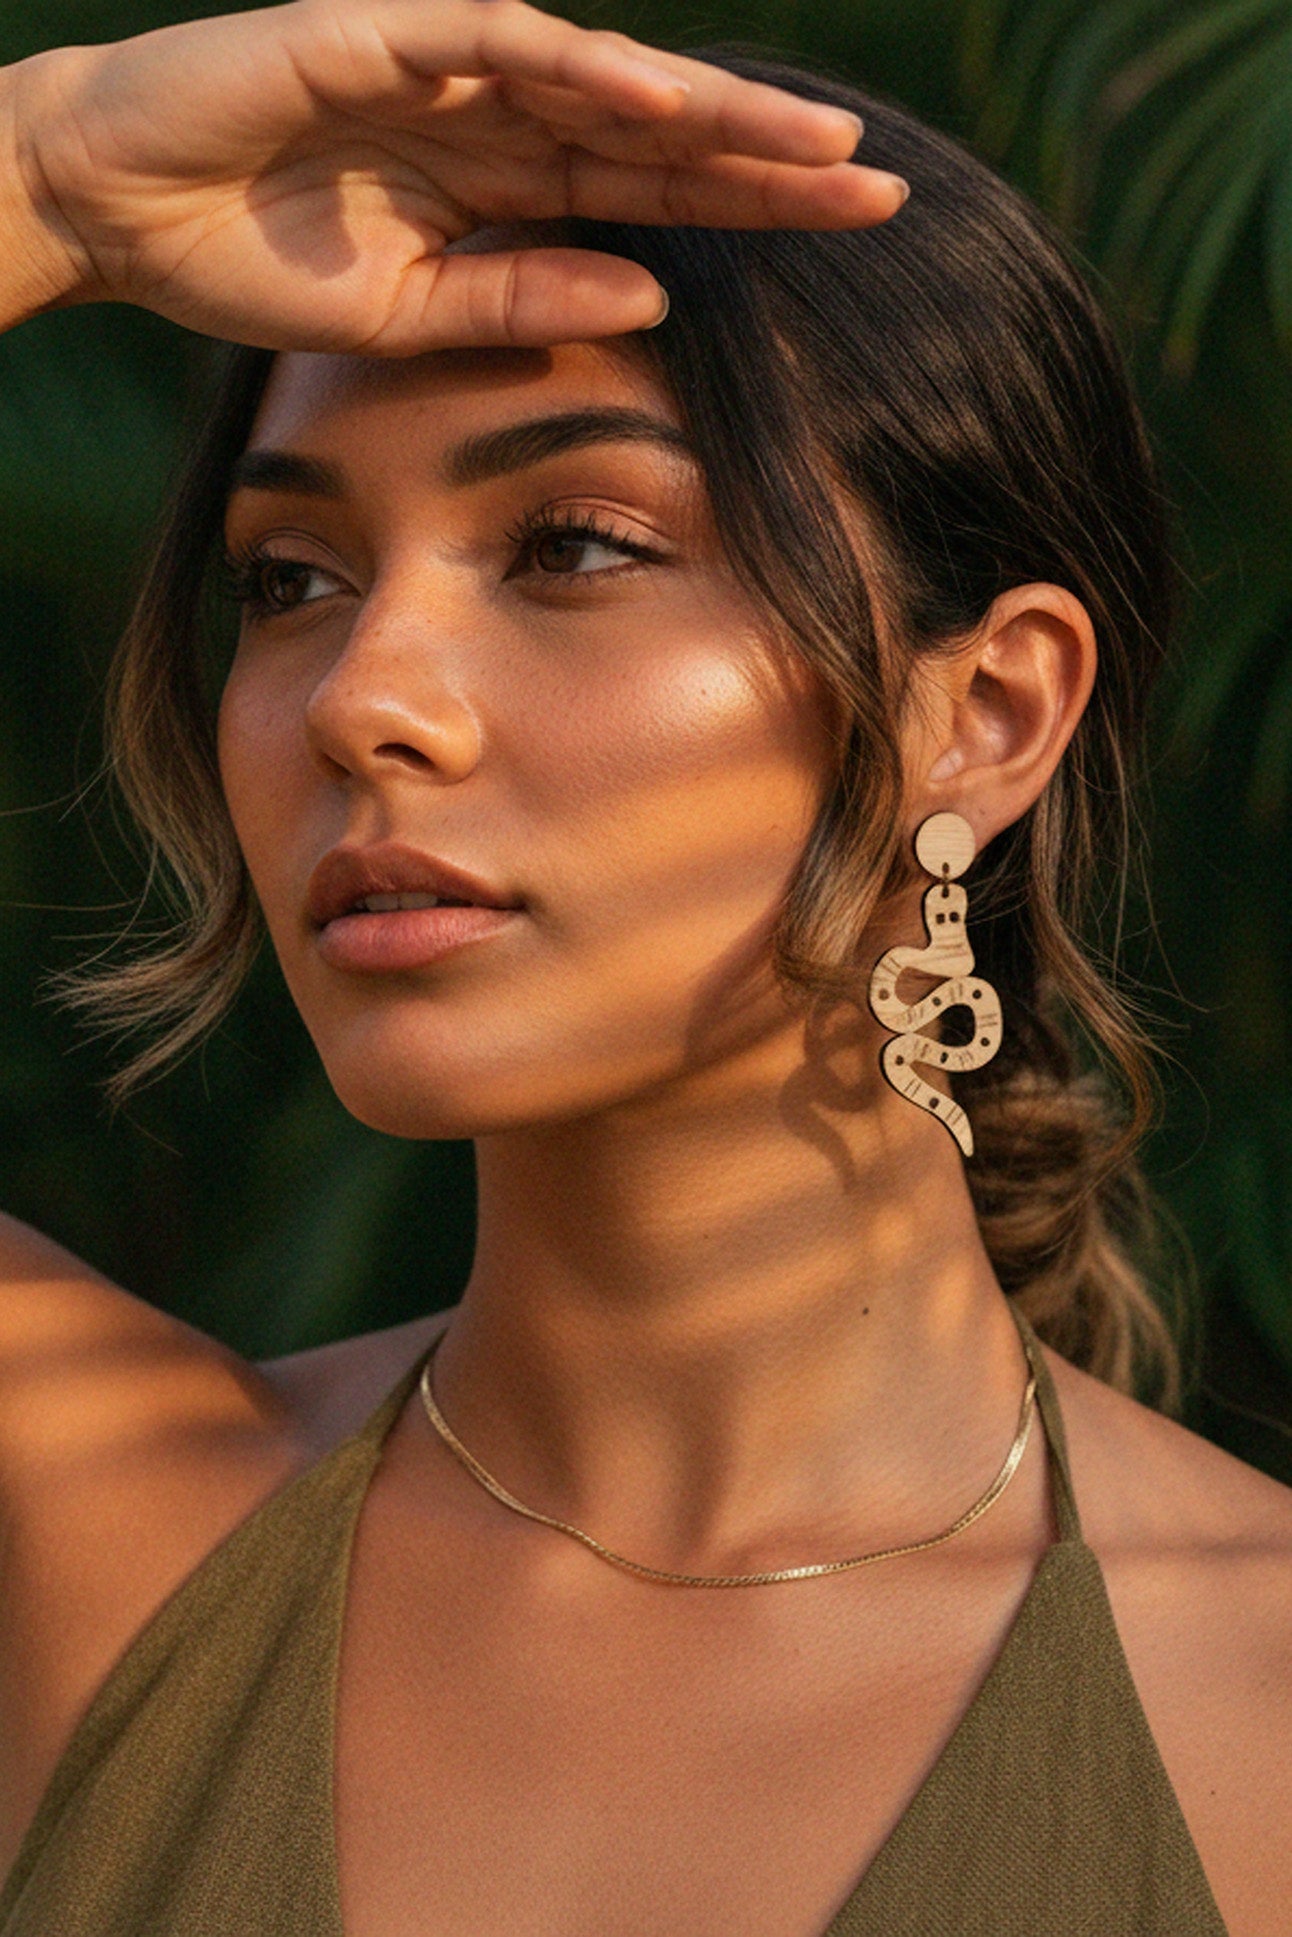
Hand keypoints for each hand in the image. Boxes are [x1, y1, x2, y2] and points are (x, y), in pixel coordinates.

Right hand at [4, 0, 906, 352]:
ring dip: (709, 111)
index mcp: (507, 187)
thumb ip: (526, 302)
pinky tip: (658, 100)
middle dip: (768, 161)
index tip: (852, 234)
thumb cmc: (253, 261)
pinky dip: (578, 65)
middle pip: (659, 134)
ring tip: (813, 147)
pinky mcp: (384, 32)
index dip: (753, 211)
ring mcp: (447, 68)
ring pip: (606, 78)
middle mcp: (498, 117)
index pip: (656, 196)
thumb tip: (655, 298)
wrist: (118, 209)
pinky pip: (498, 38)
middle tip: (881, 188)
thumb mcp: (412, 317)